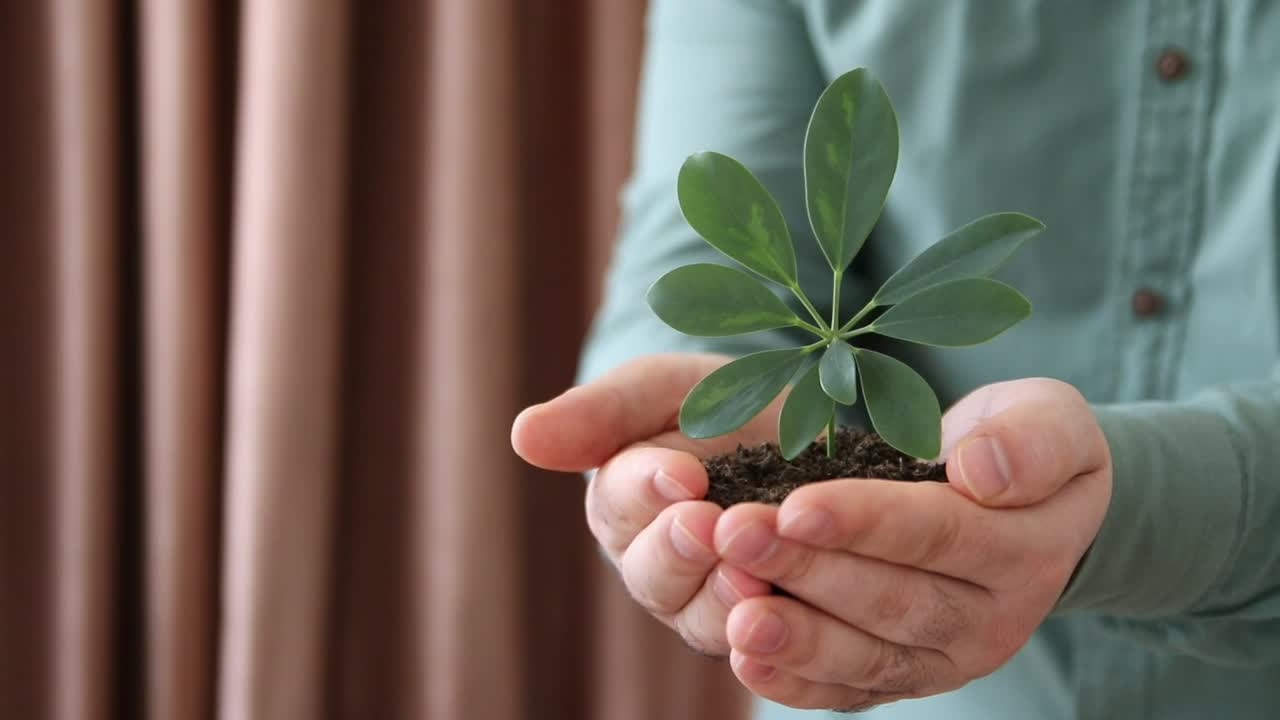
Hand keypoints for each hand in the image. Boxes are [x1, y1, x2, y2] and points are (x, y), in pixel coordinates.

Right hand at [510, 353, 774, 654]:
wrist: (806, 432)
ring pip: (702, 618)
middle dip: (680, 549)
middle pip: (653, 574)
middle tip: (708, 523)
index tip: (683, 473)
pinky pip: (761, 646)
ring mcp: (710, 603)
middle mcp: (658, 565)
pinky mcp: (767, 626)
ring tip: (750, 574)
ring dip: (723, 598)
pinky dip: (770, 635)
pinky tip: (787, 617)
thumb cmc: (718, 404)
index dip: (647, 489)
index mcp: (623, 505)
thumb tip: (521, 435)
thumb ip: (600, 412)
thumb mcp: (664, 388)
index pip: (620, 503)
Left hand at [711, 378, 1111, 710]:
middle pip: (889, 598)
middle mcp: (989, 619)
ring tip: (733, 611)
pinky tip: (744, 657)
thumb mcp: (1053, 420)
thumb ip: (1034, 441)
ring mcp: (944, 658)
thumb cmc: (1023, 448)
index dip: (865, 522)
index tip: (795, 507)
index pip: (938, 533)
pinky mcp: (904, 677)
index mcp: (1029, 550)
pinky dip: (795, 681)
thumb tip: (982, 472)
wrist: (1023, 505)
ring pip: (863, 653)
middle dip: (805, 571)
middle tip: (734, 537)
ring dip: (793, 635)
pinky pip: (849, 689)